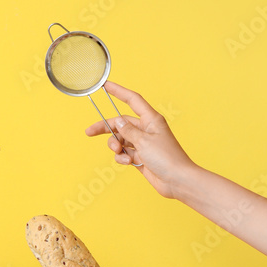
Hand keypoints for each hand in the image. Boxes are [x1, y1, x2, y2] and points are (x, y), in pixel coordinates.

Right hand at [85, 83, 195, 198]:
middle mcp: (146, 129)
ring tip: (119, 152)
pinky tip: (129, 162)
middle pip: (120, 123)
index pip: (132, 100)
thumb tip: (117, 121)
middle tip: (90, 132)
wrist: (176, 180)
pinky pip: (125, 153)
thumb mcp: (144, 141)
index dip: (119, 91)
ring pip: (121, 140)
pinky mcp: (140, 157)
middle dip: (106, 128)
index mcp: (151, 119)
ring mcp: (143, 144)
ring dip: (116, 146)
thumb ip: (128, 130)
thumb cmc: (167, 158)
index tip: (106, 85)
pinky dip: (123, 158)